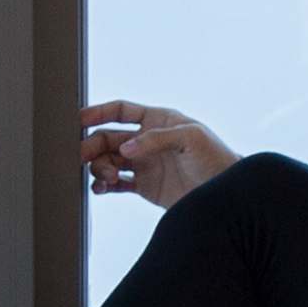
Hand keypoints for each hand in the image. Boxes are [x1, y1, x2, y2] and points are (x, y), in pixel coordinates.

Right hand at [82, 101, 237, 209]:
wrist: (229, 196)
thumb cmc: (218, 160)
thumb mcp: (191, 138)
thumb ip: (157, 138)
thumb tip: (126, 148)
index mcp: (158, 121)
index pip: (120, 111)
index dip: (98, 112)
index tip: (78, 119)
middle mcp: (147, 141)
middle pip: (107, 138)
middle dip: (91, 145)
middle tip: (82, 156)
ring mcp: (145, 163)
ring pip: (107, 160)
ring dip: (98, 167)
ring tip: (104, 176)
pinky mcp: (145, 186)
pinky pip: (115, 183)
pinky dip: (103, 185)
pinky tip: (100, 188)